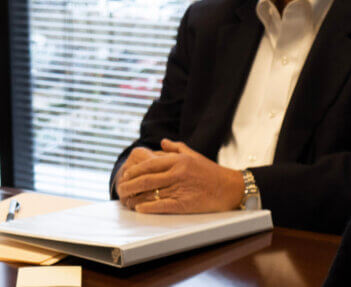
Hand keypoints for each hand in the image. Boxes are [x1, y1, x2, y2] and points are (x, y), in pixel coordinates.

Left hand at [115, 139, 243, 213]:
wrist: (230, 187)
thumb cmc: (211, 172)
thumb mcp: (194, 155)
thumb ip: (177, 148)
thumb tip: (162, 141)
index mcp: (178, 160)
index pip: (149, 164)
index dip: (134, 171)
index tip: (126, 175)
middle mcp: (177, 172)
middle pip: (146, 179)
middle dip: (130, 184)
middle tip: (120, 188)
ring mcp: (181, 188)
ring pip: (152, 192)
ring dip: (136, 196)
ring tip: (126, 200)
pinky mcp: (185, 203)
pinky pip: (163, 205)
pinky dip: (149, 207)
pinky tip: (140, 209)